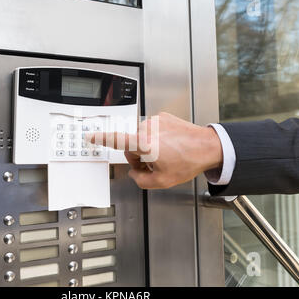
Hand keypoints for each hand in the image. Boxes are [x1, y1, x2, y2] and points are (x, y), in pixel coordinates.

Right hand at [85, 112, 222, 188]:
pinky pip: (153, 130)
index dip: (101, 139)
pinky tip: (171, 146)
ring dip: (149, 147)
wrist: (208, 147)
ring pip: (142, 137)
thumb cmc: (189, 161)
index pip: (116, 140)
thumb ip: (141, 180)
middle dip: (139, 157)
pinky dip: (158, 138)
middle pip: (131, 145)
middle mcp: (148, 128)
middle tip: (155, 165)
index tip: (90, 136)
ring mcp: (156, 120)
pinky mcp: (164, 116)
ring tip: (167, 155)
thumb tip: (136, 173)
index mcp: (144, 143)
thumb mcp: (162, 181)